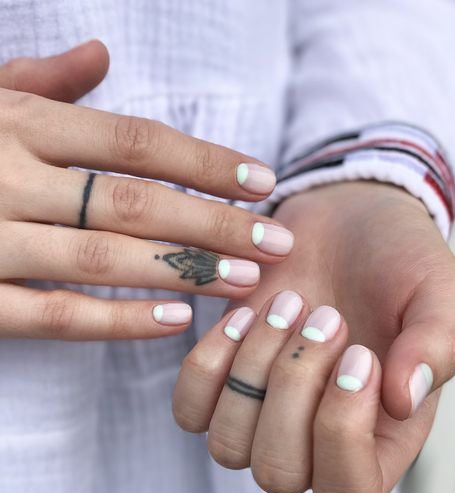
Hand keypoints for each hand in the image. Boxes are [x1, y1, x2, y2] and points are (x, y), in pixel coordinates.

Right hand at [0, 41, 293, 339]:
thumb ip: (39, 82)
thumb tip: (101, 55)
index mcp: (17, 123)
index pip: (136, 141)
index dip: (207, 162)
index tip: (264, 183)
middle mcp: (6, 175)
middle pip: (136, 201)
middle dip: (215, 224)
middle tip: (276, 244)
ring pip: (105, 258)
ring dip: (183, 271)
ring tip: (243, 282)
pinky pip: (56, 315)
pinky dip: (118, 321)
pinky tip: (175, 322)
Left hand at [172, 182, 454, 492]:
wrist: (347, 220)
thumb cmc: (401, 262)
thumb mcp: (440, 293)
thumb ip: (438, 346)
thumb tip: (403, 401)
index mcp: (382, 443)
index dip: (342, 433)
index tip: (359, 354)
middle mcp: (317, 445)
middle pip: (279, 474)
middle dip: (294, 387)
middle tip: (327, 316)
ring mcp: (263, 421)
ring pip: (229, 447)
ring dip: (253, 370)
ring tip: (288, 305)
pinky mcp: (223, 388)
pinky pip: (190, 412)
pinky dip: (209, 364)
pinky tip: (245, 316)